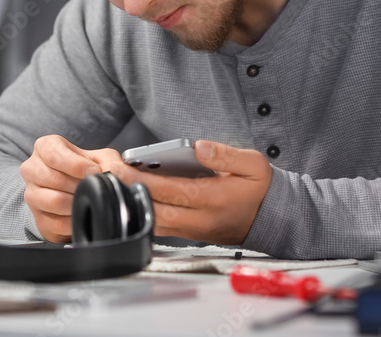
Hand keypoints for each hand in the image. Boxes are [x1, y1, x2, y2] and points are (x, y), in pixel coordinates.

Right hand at [20, 135, 122, 242]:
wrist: (76, 192)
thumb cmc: (85, 169)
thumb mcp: (103, 159)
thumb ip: (114, 163)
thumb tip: (118, 173)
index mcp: (45, 147)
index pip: (53, 154)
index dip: (75, 164)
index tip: (93, 170)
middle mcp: (33, 169)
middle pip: (53, 178)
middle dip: (79, 185)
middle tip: (93, 187)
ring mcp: (32, 194)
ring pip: (54, 201)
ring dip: (77, 202)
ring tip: (88, 198)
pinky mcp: (38, 218)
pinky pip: (56, 223)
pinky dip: (75, 221)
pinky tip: (83, 214)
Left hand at [112, 140, 272, 244]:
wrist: (273, 219)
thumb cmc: (261, 190)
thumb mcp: (253, 165)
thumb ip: (225, 156)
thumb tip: (199, 147)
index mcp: (214, 200)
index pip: (171, 191)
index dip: (143, 180)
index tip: (121, 168)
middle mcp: (200, 220)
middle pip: (156, 208)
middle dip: (129, 191)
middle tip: (107, 175)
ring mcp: (194, 230)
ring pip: (155, 220)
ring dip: (133, 204)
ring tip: (114, 184)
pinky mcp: (190, 234)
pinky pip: (161, 226)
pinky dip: (144, 212)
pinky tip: (131, 196)